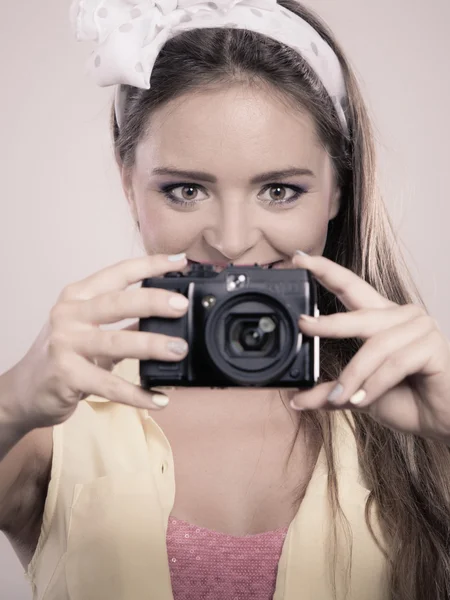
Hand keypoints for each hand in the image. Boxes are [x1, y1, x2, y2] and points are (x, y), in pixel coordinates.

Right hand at [8, 253, 189, 430]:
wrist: (24, 390)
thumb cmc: (64, 354)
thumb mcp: (89, 327)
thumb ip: (123, 319)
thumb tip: (168, 313)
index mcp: (79, 296)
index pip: (118, 273)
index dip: (150, 265)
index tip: (179, 261)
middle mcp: (70, 315)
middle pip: (117, 302)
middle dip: (153, 301)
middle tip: (182, 306)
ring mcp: (66, 345)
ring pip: (115, 342)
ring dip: (151, 345)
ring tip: (179, 349)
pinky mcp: (66, 376)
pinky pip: (109, 385)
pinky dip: (136, 394)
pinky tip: (158, 398)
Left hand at [289, 252, 449, 444]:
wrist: (442, 422)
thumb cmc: (407, 401)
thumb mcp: (359, 395)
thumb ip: (332, 392)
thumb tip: (297, 399)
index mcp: (382, 318)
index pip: (350, 286)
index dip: (325, 271)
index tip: (298, 259)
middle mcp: (401, 316)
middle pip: (359, 315)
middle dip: (329, 322)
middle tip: (303, 325)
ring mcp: (419, 327)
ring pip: (374, 347)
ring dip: (353, 377)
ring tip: (339, 398)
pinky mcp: (432, 345)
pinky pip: (394, 364)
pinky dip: (375, 385)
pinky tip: (364, 399)